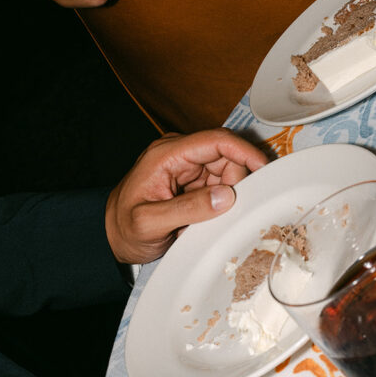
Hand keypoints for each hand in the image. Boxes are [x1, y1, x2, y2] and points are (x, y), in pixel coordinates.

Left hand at [105, 128, 268, 263]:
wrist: (111, 236)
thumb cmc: (123, 228)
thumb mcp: (149, 223)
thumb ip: (187, 210)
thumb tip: (227, 196)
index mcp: (167, 154)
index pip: (216, 140)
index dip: (244, 151)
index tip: (264, 169)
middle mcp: (180, 154)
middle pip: (227, 157)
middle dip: (233, 185)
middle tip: (222, 215)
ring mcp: (187, 166)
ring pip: (227, 173)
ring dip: (224, 198)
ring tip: (200, 222)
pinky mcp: (193, 180)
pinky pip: (219, 186)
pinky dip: (218, 204)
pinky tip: (200, 220)